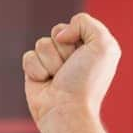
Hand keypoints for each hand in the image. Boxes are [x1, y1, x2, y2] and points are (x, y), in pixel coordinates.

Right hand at [21, 13, 120, 132]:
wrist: (67, 110)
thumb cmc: (86, 82)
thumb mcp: (103, 46)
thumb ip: (86, 22)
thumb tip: (60, 34)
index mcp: (94, 50)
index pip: (76, 23)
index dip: (77, 36)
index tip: (85, 57)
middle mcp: (75, 57)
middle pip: (57, 31)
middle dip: (63, 48)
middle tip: (71, 69)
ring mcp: (55, 64)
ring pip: (41, 43)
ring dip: (50, 60)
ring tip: (59, 78)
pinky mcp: (37, 72)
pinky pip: (29, 56)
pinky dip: (37, 69)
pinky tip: (46, 84)